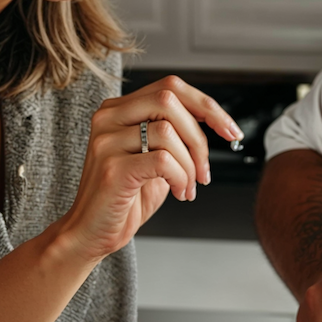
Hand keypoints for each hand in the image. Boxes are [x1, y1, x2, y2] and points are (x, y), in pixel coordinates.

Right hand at [52, 76, 242, 263]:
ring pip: (168, 132)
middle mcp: (108, 118)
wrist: (91, 233)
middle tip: (205, 170)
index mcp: (118, 110)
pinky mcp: (112, 167)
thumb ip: (176, 136)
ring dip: (190, 165)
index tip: (231, 130)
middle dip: (200, 137)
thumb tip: (216, 120)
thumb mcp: (156, 159)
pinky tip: (179, 192)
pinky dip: (180, 177)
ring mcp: (107, 141)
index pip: (170, 87)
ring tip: (188, 187)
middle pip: (169, 100)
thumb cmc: (124, 198)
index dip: (207, 106)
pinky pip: (162, 160)